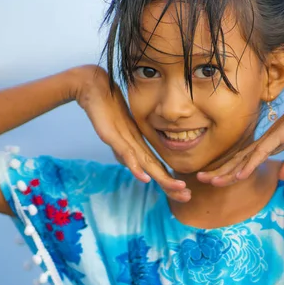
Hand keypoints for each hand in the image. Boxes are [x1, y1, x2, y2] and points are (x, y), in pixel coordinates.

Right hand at [72, 65, 189, 201]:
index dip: (169, 182)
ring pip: (146, 162)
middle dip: (172, 184)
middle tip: (188, 196)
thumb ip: (126, 151)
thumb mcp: (118, 136)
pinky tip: (145, 176)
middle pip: (156, 169)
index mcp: (138, 145)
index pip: (156, 168)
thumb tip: (134, 166)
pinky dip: (136, 166)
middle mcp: (136, 143)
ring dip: (161, 177)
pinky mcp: (113, 135)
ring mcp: (126, 139)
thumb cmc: (108, 110)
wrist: (95, 88)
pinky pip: (126, 152)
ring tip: (176, 188)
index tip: (184, 194)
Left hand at [197, 74, 283, 185]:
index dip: (229, 169)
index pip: (245, 159)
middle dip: (219, 171)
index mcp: (270, 141)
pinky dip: (249, 166)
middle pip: (238, 159)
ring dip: (227, 171)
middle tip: (199, 179)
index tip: (214, 178)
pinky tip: (238, 176)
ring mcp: (272, 137)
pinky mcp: (281, 136)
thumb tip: (281, 177)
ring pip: (244, 159)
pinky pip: (261, 154)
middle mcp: (266, 139)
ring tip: (209, 181)